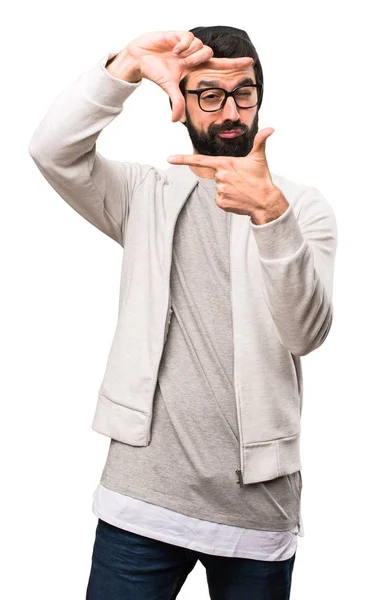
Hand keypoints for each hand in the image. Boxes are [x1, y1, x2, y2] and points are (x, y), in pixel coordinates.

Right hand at [126, 31, 253, 121]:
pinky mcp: (180, 34)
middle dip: (198, 60)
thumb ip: (177, 102)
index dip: (234, 64)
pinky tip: (173, 48)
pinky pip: (190, 38)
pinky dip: (182, 44)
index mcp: (195, 68)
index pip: (220, 65)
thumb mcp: (169, 88)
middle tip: (183, 64)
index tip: (250, 62)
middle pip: (209, 54)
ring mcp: (188, 45)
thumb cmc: (154, 72)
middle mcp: (194, 56)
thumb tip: (177, 121)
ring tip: (176, 56)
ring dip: (188, 53)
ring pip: (200, 46)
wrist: (139, 59)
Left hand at [167, 128, 289, 223]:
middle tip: (241, 180)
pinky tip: (238, 199)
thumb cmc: (261, 179)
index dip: (183, 159)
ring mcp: (219, 190)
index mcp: (225, 164)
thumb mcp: (259, 158)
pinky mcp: (221, 202)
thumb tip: (270, 129)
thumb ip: (260, 142)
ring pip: (218, 188)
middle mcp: (220, 177)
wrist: (265, 201)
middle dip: (227, 177)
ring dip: (228, 189)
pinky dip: (227, 200)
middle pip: (216, 175)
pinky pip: (219, 199)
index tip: (169, 158)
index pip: (200, 160)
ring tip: (241, 190)